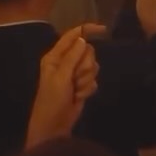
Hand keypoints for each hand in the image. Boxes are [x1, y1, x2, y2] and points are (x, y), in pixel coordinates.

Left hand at [27, 27, 101, 144]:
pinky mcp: (82, 84)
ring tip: (75, 90)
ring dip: (86, 79)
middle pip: (87, 51)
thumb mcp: (61, 77)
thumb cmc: (52, 100)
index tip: (103, 30)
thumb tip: (83, 39)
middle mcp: (65, 62)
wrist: (54, 125)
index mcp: (55, 57)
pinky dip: (88, 88)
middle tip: (75, 78)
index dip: (87, 31)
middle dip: (85, 66)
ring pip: (93, 66)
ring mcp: (74, 74)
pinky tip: (79, 96)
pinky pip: (94, 79)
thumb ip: (72, 57)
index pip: (73, 36)